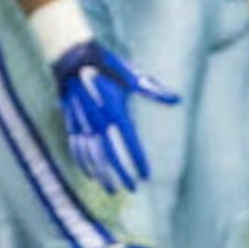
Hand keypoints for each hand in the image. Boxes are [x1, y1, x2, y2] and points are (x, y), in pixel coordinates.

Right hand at [49, 38, 179, 193]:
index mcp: (115, 109)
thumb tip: (177, 99)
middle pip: (109, 155)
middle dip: (120, 174)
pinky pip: (76, 148)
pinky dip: (83, 163)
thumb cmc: (107, 66)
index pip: (130, 142)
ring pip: (91, 156)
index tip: (146, 176)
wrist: (74, 58)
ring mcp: (82, 122)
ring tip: (110, 188)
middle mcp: (98, 120)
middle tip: (130, 189)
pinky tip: (89, 174)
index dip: (138, 160)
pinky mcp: (71, 122)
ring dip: (101, 174)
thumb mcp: (132, 76)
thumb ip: (154, 91)